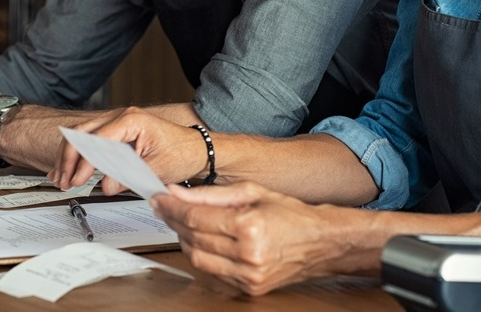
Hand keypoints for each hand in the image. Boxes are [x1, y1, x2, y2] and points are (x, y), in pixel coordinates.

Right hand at [49, 106, 207, 192]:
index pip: (97, 140)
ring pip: (82, 135)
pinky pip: (91, 140)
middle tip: (64, 180)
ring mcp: (118, 123)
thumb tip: (105, 185)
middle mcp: (122, 117)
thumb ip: (129, 176)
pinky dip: (78, 154)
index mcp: (131, 120)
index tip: (77, 180)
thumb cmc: (182, 153)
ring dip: (69, 157)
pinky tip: (68, 169)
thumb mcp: (156, 168)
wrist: (196, 149)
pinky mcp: (118, 133)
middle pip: (82, 133)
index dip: (84, 162)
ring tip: (62, 178)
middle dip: (69, 158)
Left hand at [152, 181, 362, 295]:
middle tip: (164, 207)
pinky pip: (212, 273)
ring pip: (198, 259)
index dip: (172, 207)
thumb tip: (178, 192)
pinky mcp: (249, 288)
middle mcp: (248, 254)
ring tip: (182, 222)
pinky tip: (201, 241)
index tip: (159, 198)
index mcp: (250, 225)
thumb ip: (212, 193)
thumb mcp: (253, 191)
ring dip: (184, 240)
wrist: (320, 243)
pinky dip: (202, 256)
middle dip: (174, 221)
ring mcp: (248, 275)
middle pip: (193, 238)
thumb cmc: (291, 213)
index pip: (197, 216)